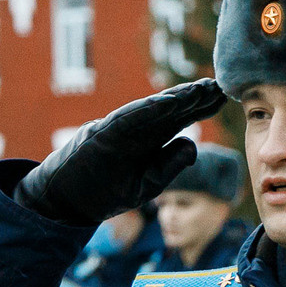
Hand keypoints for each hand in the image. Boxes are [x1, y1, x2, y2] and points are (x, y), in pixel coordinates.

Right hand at [16, 79, 226, 227]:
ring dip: (175, 99)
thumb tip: (192, 144)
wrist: (64, 202)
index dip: (199, 108)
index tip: (221, 97)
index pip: (177, 121)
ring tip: (199, 89)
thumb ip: (169, 165)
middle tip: (218, 84)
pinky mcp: (101, 135)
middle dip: (193, 98)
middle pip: (168, 110)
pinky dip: (147, 110)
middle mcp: (133, 131)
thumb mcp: (147, 184)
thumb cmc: (103, 192)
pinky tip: (169, 102)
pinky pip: (127, 120)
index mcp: (145, 142)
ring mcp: (116, 130)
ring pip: (151, 110)